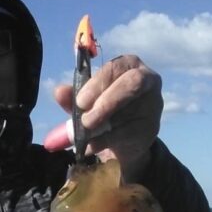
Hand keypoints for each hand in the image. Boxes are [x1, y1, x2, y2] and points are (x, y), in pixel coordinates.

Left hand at [53, 55, 161, 181]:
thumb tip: (60, 92)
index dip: (97, 83)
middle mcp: (146, 79)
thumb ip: (73, 97)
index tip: (80, 102)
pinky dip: (108, 140)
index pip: (114, 68)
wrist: (121, 139)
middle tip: (86, 120)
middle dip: (107, 101)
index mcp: (127, 65)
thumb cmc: (104, 110)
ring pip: (132, 110)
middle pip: (132, 82)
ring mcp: (152, 104)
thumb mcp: (86, 102)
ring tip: (86, 134)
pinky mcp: (151, 127)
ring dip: (106, 124)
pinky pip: (130, 132)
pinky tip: (92, 146)